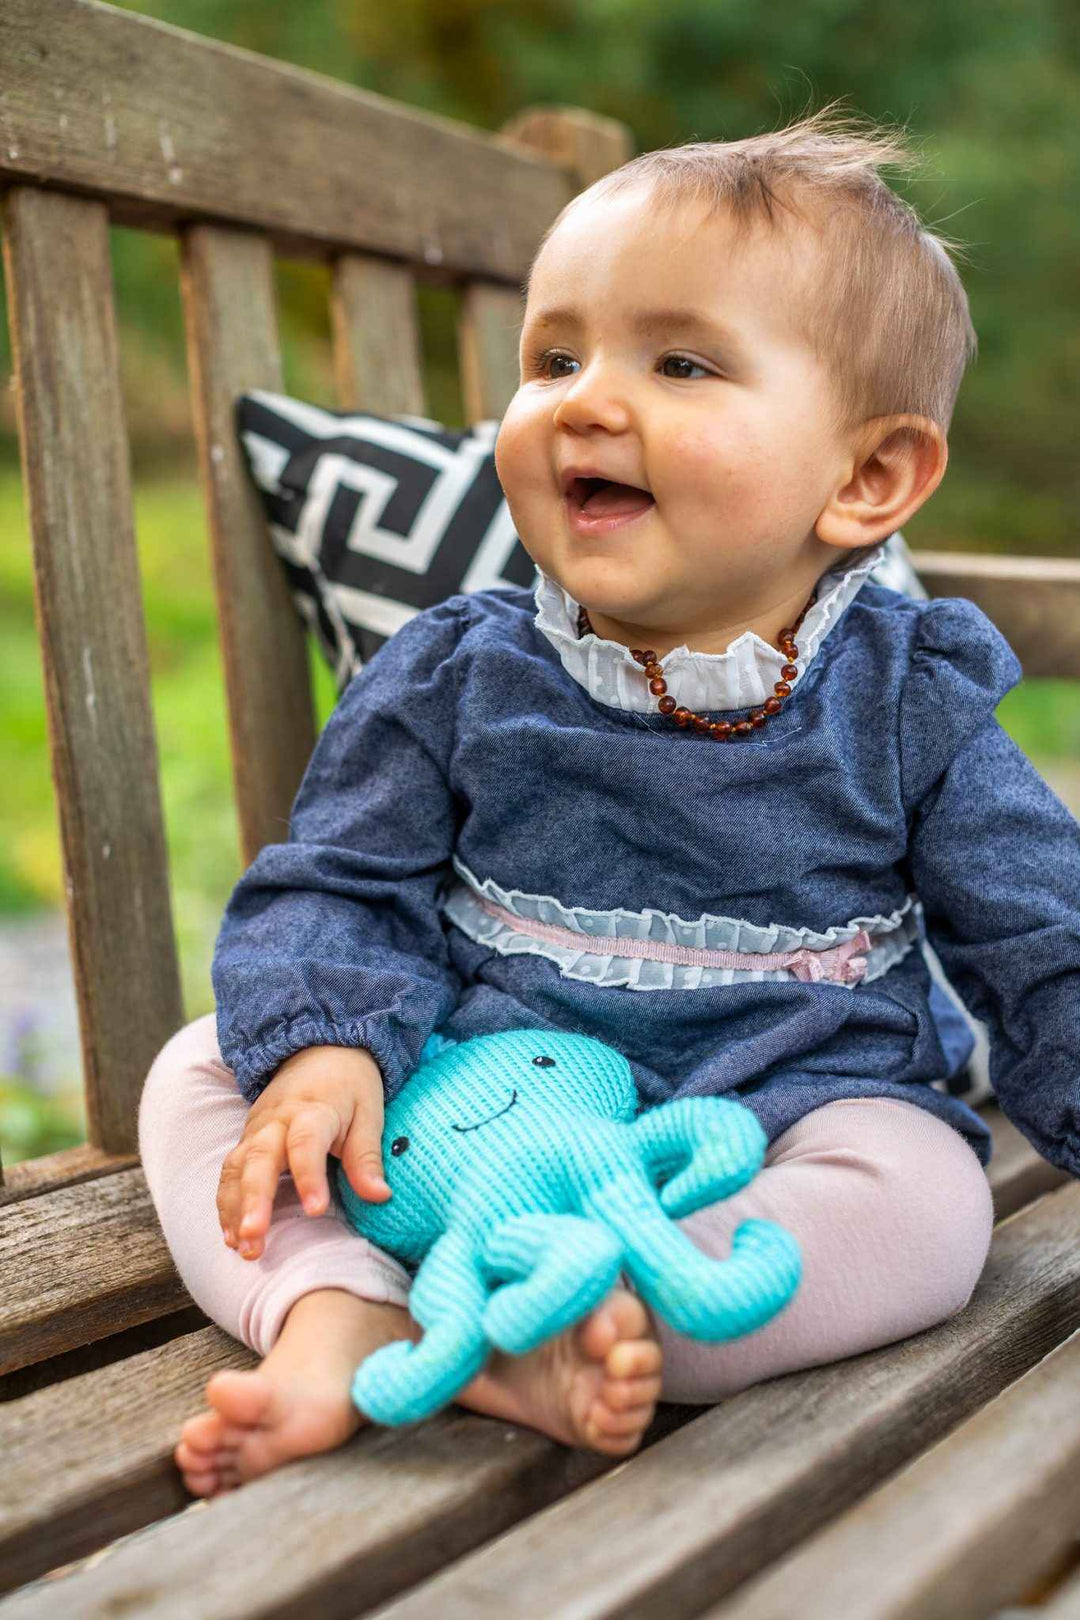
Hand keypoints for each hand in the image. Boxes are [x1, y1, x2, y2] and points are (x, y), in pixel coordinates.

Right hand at [217, 1044, 389, 1259]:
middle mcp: (277, 1120)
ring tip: (242, 1246)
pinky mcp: (247, 1140)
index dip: (308, 1176)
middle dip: (254, 1199)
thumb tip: (380, 1196)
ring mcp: (256, 1130)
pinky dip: (226, 1203)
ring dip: (235, 1208)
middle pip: (259, 1157)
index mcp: (314, 1110)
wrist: (321, 1048)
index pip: (306, 1143)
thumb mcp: (369, 1112)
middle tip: (254, 1236)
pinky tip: (230, 1235)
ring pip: (236, 1167)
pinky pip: (230, 1172)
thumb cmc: (350, 1085)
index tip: (314, 1209)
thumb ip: (367, 1156)